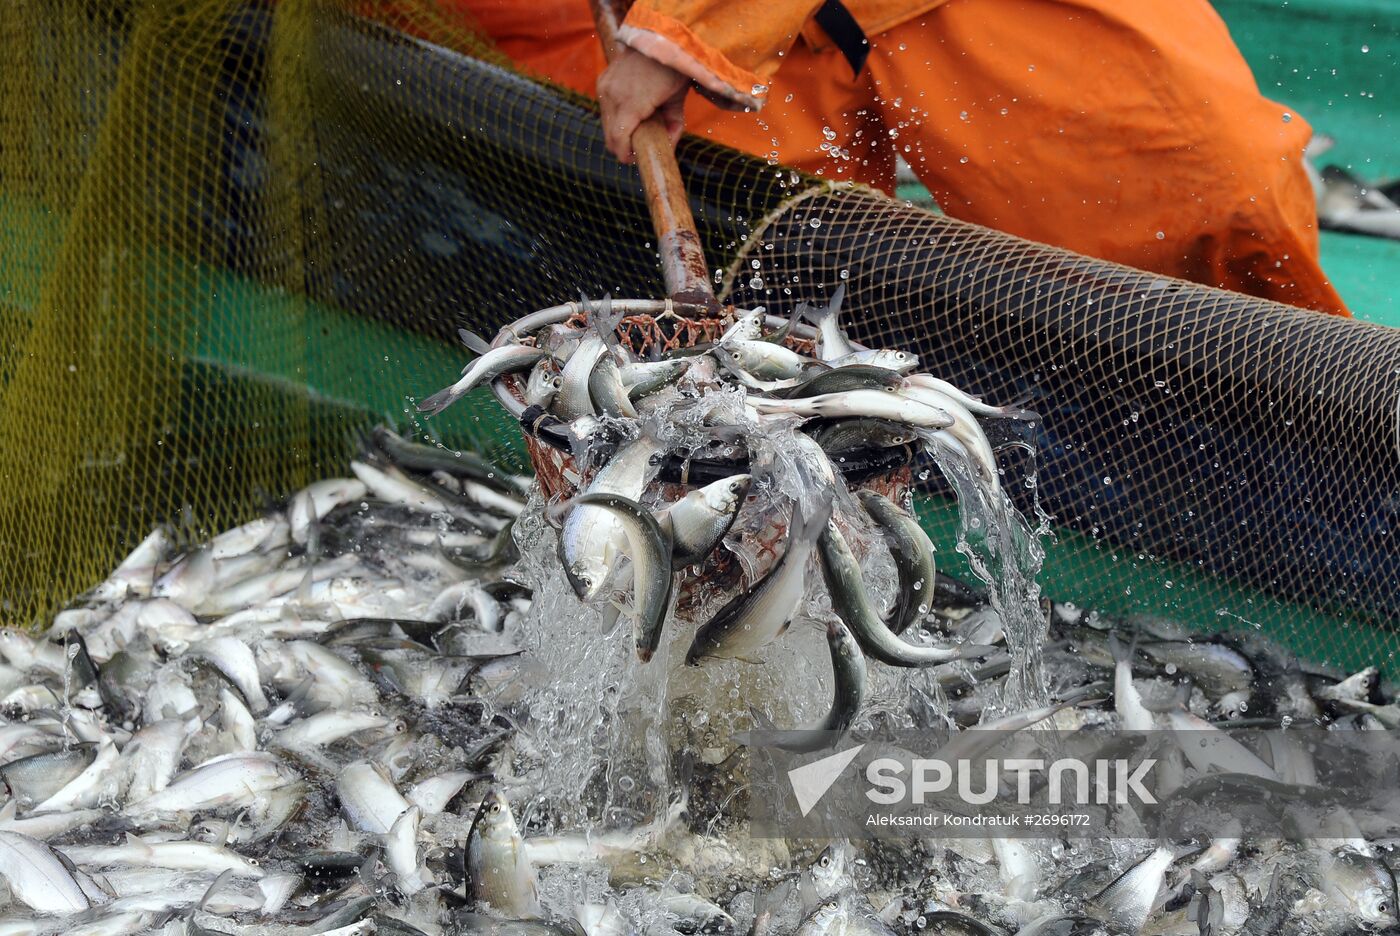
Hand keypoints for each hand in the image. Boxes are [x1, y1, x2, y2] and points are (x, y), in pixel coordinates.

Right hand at [597, 46, 689, 162]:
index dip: (625, 155)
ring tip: (635, 130)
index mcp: (631, 103)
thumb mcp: (678, 101)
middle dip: (621, 146)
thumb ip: (673, 127)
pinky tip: (630, 114)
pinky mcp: (602, 80)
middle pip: (609, 135)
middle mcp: (612, 95)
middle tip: (637, 149)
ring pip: (605, 123)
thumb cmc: (674, 70)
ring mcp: (605, 86)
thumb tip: (667, 149)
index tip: (634, 160)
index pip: (618, 139)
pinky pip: (605, 108)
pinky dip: (615, 116)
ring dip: (617, 131)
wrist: (661, 38)